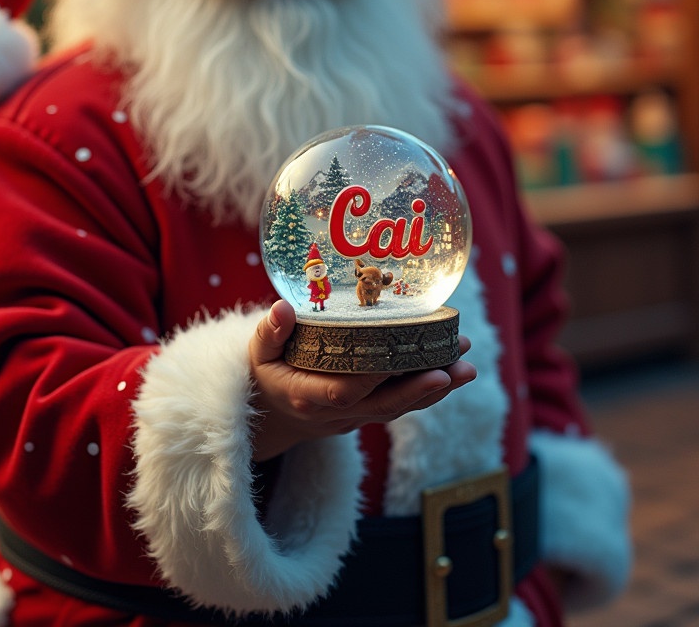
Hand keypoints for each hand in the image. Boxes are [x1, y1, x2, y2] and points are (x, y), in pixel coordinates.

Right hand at [249, 299, 476, 461]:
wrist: (269, 416)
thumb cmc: (265, 373)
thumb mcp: (257, 353)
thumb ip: (269, 332)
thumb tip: (282, 308)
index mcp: (306, 396)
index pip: (343, 391)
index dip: (373, 378)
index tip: (401, 359)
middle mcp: (334, 412)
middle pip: (383, 406)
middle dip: (422, 389)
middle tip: (457, 367)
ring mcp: (353, 417)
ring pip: (398, 408)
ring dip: (436, 390)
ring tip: (468, 367)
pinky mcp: (365, 413)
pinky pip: (399, 405)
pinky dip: (428, 391)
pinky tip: (454, 371)